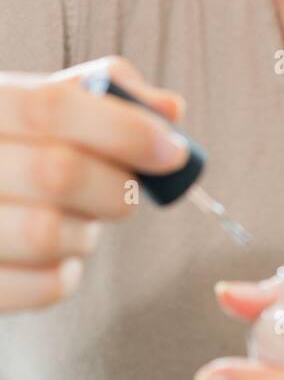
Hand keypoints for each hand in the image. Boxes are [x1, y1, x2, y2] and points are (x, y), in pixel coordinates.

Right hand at [0, 55, 187, 312]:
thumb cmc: (15, 148)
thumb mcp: (40, 104)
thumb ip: (104, 92)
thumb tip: (170, 109)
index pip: (50, 107)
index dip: (124, 128)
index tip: (172, 151)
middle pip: (56, 172)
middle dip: (116, 185)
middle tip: (129, 188)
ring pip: (47, 234)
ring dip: (88, 231)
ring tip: (80, 217)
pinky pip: (43, 288)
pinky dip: (68, 273)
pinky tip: (59, 253)